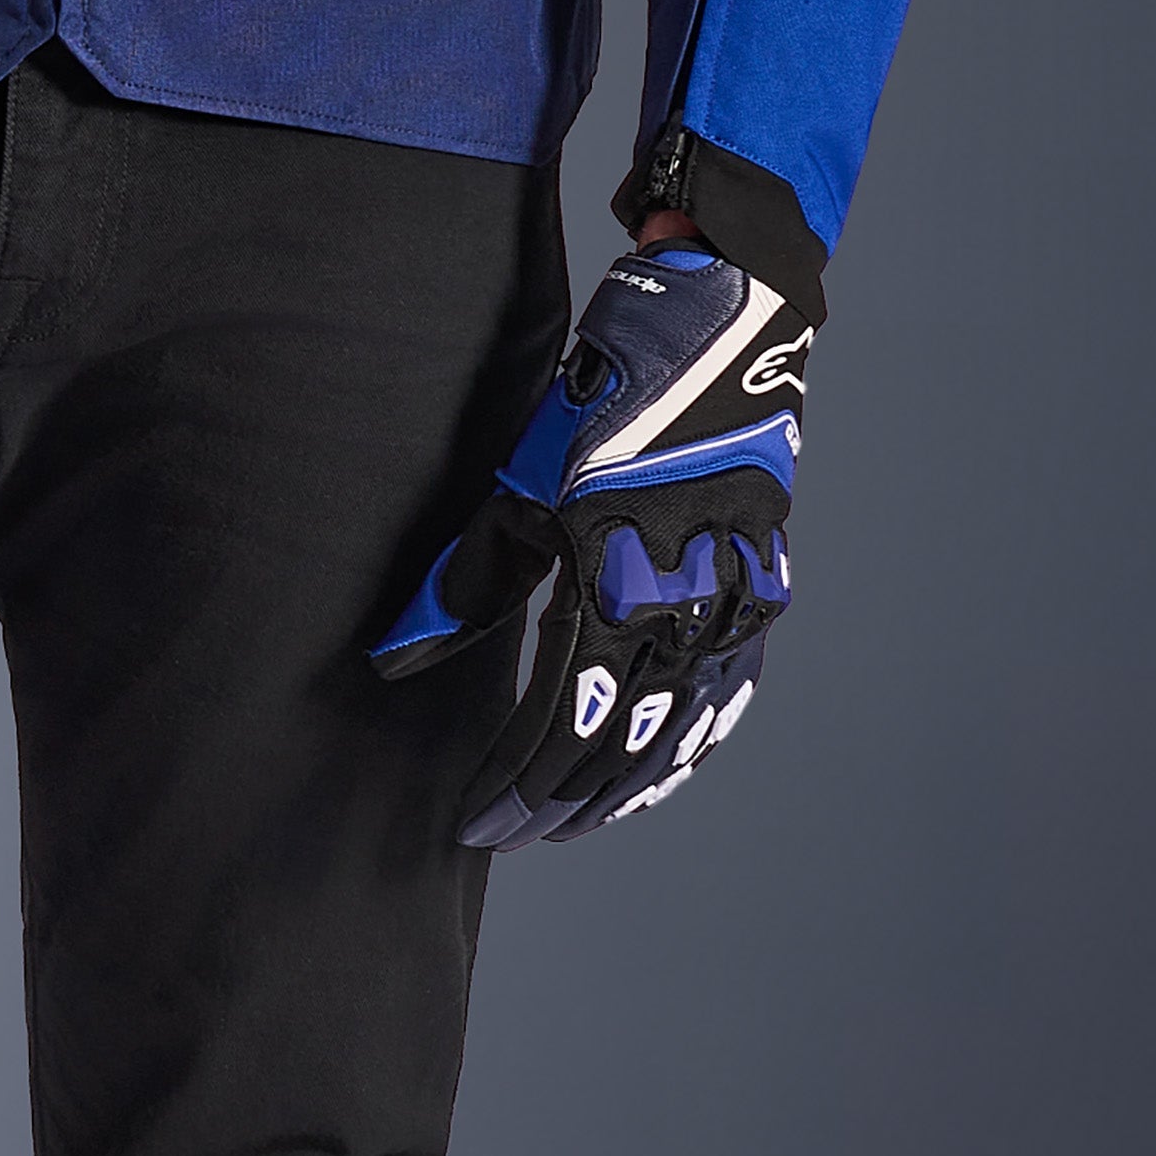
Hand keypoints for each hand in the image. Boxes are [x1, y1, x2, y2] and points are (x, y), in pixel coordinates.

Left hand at [371, 243, 808, 844]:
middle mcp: (683, 601)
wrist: (717, 321)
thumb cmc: (603, 393)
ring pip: (680, 732)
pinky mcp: (764, 587)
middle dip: (559, 800)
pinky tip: (660, 774)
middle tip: (510, 834)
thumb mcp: (521, 480)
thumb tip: (391, 661)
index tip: (475, 822)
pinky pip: (729, 695)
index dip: (516, 783)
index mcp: (613, 574)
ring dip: (623, 788)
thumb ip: (463, 581)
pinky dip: (691, 747)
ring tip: (571, 823)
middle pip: (622, 740)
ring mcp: (734, 600)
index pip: (562, 718)